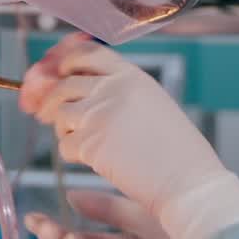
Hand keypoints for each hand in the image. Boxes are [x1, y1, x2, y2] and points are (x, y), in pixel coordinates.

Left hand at [20, 34, 238, 238]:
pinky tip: (88, 159)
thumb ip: (120, 91)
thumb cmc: (178, 151)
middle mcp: (112, 89)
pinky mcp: (91, 144)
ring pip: (60, 113)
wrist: (190, 184)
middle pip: (64, 84)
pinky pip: (65, 144)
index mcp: (130, 75)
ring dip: (63, 128)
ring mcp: (99, 114)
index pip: (86, 54)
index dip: (66, 61)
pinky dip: (71, 152)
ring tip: (80, 140)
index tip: (58, 72)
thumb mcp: (153, 104)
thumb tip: (80, 88)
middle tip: (48, 114)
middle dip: (51, 100)